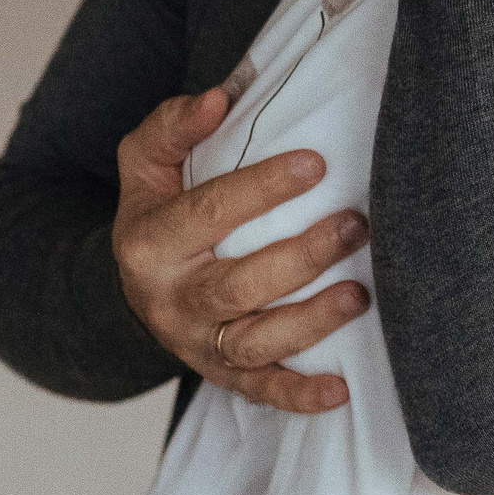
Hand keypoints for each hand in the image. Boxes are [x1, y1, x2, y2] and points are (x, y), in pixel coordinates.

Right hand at [111, 88, 368, 415]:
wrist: (134, 285)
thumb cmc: (158, 212)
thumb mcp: (145, 164)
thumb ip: (173, 126)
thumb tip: (218, 98)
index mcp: (150, 243)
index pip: (208, 213)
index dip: (262, 188)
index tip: (316, 164)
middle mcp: (171, 300)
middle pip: (238, 284)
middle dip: (302, 257)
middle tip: (356, 225)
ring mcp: (197, 343)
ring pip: (254, 342)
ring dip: (310, 322)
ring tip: (360, 294)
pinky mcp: (224, 373)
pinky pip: (261, 391)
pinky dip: (299, 396)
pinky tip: (340, 390)